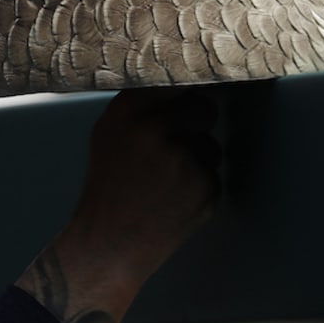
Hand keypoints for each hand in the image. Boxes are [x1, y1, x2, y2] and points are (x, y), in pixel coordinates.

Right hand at [15, 87, 221, 322]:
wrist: (111, 243)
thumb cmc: (109, 185)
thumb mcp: (108, 133)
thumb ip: (140, 104)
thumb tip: (183, 81)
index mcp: (129, 112)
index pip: (177, 79)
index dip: (185, 90)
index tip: (188, 95)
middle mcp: (157, 130)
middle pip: (204, 108)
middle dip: (195, 125)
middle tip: (173, 148)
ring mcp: (185, 159)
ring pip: (211, 145)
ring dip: (197, 159)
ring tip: (165, 182)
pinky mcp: (206, 187)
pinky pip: (214, 174)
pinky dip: (200, 187)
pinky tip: (173, 200)